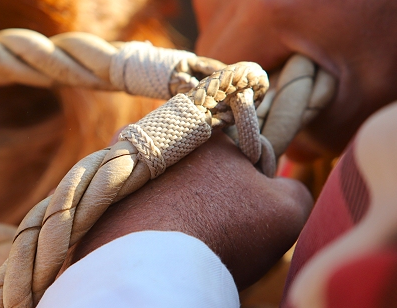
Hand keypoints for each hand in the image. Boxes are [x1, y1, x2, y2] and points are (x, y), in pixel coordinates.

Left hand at [64, 133, 312, 288]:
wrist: (152, 266)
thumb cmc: (225, 230)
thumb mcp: (287, 210)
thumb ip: (294, 189)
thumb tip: (280, 187)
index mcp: (205, 131)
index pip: (238, 151)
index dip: (251, 183)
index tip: (247, 210)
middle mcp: (158, 138)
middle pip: (197, 170)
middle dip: (209, 194)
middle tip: (216, 229)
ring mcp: (124, 169)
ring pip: (165, 189)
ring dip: (176, 208)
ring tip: (185, 240)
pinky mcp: (101, 199)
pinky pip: (134, 209)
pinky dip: (146, 225)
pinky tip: (159, 245)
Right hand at [194, 0, 396, 158]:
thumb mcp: (374, 90)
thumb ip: (324, 132)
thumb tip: (291, 147)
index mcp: (266, 10)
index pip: (215, 74)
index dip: (233, 105)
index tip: (261, 121)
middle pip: (207, 44)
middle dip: (232, 78)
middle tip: (273, 97)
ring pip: (214, 12)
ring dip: (233, 44)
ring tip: (273, 63)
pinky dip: (247, 16)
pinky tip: (286, 31)